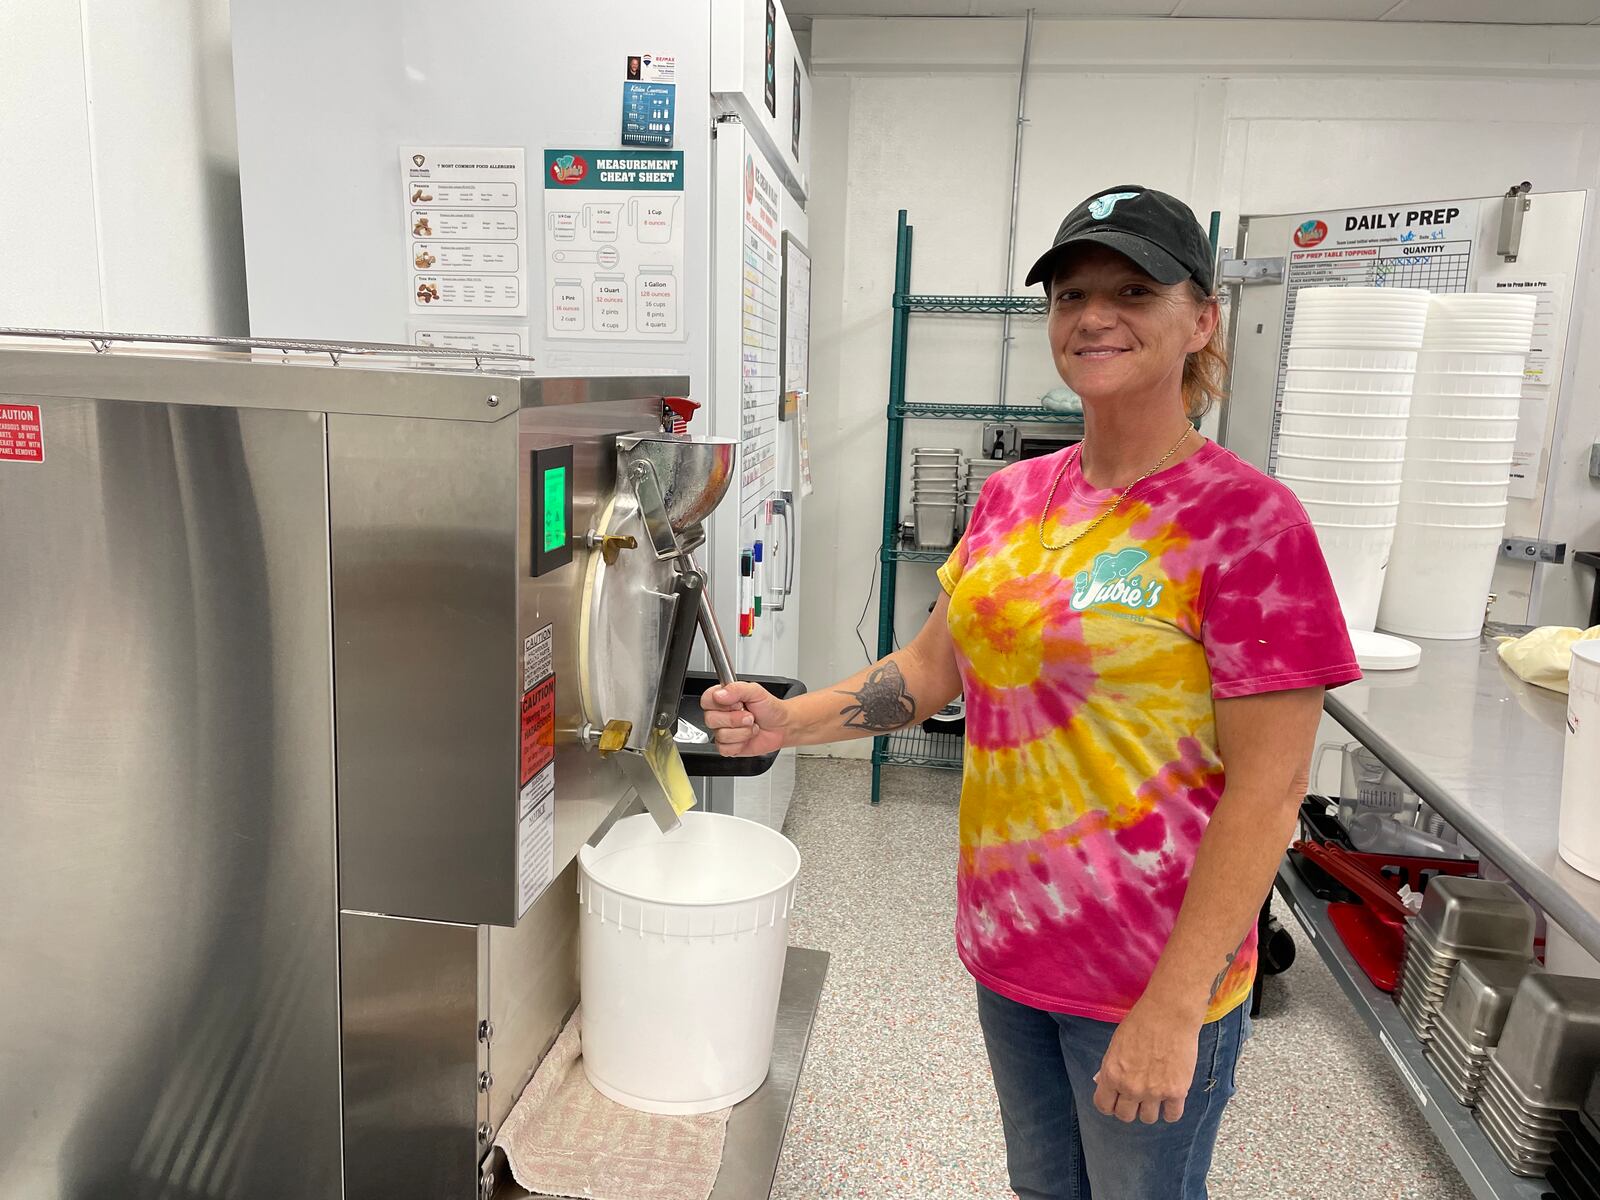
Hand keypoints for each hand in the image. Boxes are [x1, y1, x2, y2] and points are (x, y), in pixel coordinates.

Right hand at [700, 681, 789, 756]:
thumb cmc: (769, 708)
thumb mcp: (756, 691)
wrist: (781, 726)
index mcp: (722, 698)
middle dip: (735, 719)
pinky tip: (747, 737)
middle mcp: (720, 715)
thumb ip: (737, 688)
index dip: (721, 704)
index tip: (737, 703)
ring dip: (742, 731)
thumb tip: (719, 694)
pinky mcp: (727, 746)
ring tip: (751, 726)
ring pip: (720, 735)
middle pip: (710, 719)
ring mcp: (722, 731)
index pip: (706, 700)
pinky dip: (740, 743)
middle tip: (749, 716)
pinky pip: (724, 748)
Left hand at [1093, 1000, 1203, 1123]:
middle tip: (1135, 1097)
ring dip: (1149, 1109)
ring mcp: (1155, 1092)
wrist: (1169, 1014)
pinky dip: (1170, 1111)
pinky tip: (1170, 1100)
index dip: (1109, 1104)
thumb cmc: (1140, 1023)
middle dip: (1129, 1107)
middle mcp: (1131, 1088)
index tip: (1115, 1099)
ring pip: (1148, 1119)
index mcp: (1112, 1075)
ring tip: (1154, 1096)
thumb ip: (1111, 1068)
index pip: (1104, 1106)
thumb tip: (1105, 1083)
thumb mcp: (1116, 1045)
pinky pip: (1172, 1116)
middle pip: (1125, 1116)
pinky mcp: (1177, 1092)